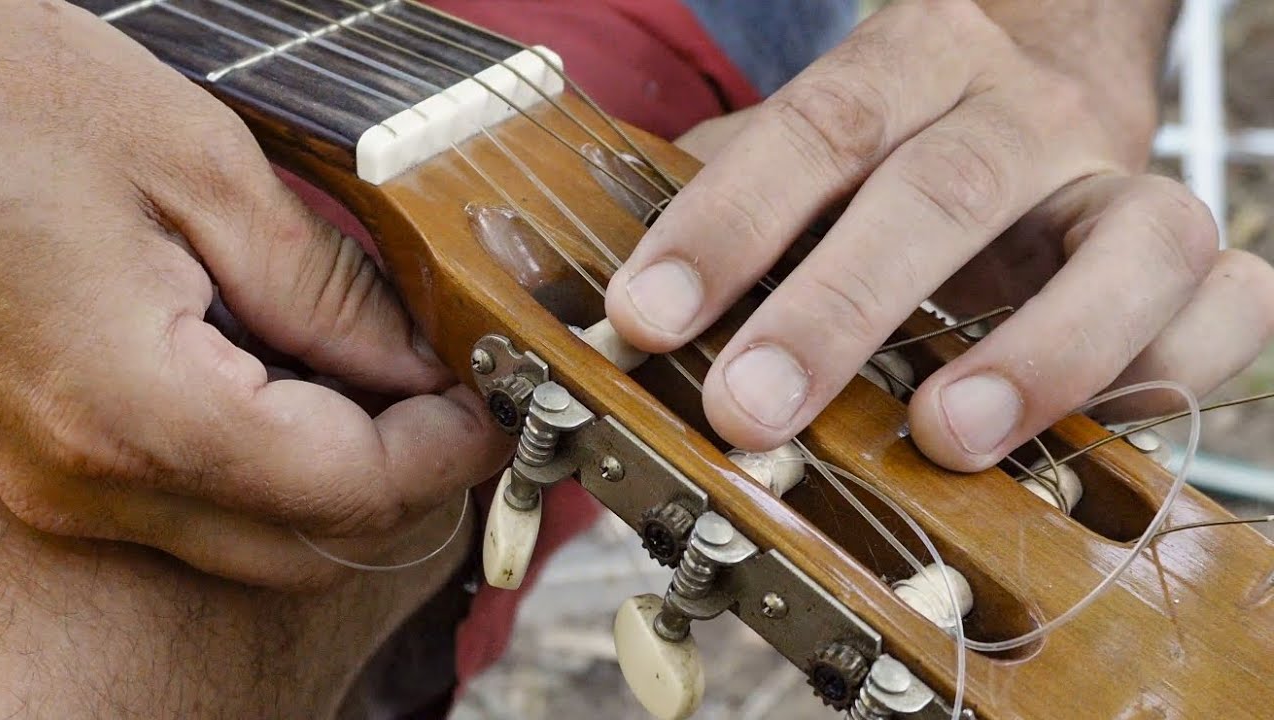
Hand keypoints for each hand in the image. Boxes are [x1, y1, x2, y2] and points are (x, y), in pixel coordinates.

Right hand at [0, 2, 510, 587]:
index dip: (448, 453)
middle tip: (456, 390)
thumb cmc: (7, 99)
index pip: (348, 487)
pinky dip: (279, 457)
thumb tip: (420, 367)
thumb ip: (327, 291)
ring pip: (260, 535)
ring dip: (346, 473)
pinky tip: (302, 371)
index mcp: (135, 407)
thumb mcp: (200, 168)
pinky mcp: (53, 463)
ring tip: (387, 370)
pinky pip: (202, 501)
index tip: (498, 402)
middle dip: (408, 476)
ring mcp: (61, 483)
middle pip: (312, 541)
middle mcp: (89, 479)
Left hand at [609, 0, 1273, 470]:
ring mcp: (1124, 179)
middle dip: (839, 310)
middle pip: (944, 192)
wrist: (1049, 65)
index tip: (648, 316)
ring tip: (943, 436)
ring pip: (1130, 243)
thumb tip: (614, 291)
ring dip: (1039, 353)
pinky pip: (1231, 301)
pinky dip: (1170, 370)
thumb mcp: (820, 135)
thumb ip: (733, 192)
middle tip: (749, 409)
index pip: (816, 129)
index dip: (728, 222)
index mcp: (912, 64)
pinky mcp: (1196, 252)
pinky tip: (1094, 429)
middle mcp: (1024, 113)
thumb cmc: (908, 131)